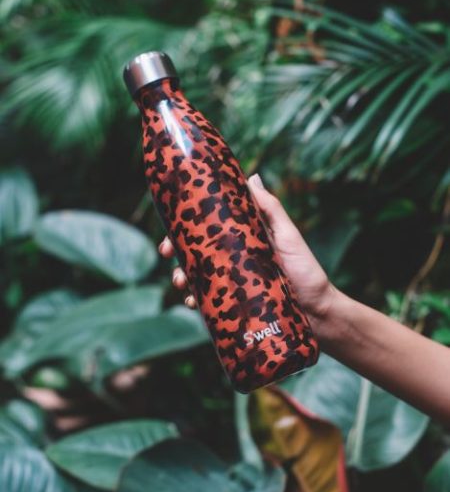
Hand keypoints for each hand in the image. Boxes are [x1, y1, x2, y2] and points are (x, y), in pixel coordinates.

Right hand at [158, 173, 336, 334]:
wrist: (319, 315)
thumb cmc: (307, 272)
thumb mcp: (288, 237)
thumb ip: (271, 209)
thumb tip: (252, 176)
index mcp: (242, 240)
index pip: (208, 228)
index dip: (185, 226)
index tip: (170, 228)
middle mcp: (233, 260)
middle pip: (195, 252)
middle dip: (174, 253)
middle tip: (166, 255)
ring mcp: (231, 284)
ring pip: (196, 277)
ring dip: (181, 278)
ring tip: (180, 283)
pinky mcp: (232, 307)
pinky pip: (207, 303)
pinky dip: (195, 302)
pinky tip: (191, 303)